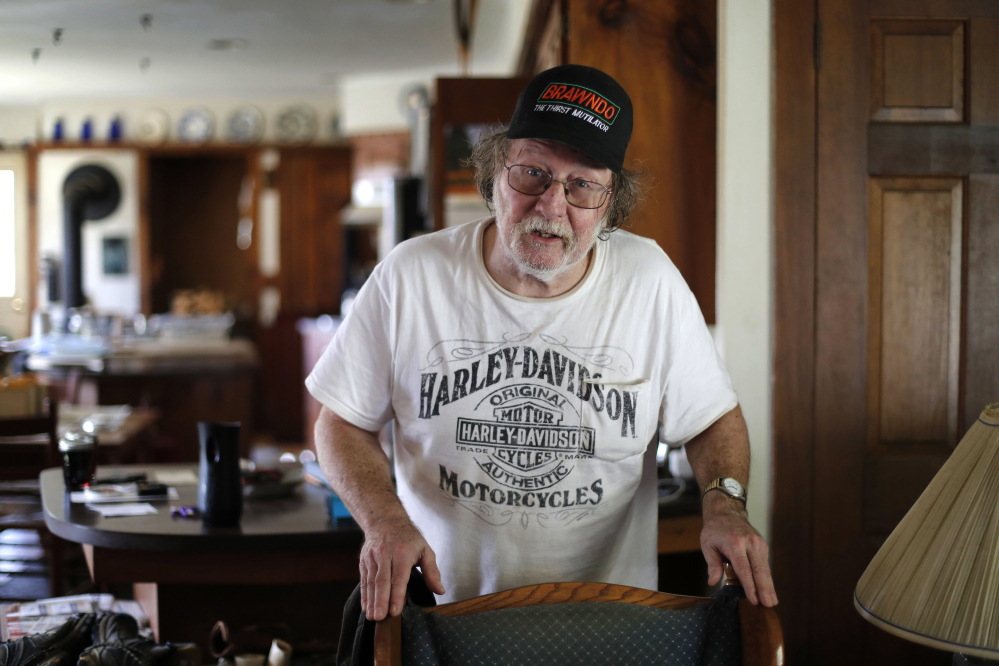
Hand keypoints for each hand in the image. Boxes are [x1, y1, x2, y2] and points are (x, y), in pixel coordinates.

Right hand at [359, 518, 444, 619]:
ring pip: (371, 582)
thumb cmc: (409, 538)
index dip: (397, 595)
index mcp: (403, 552)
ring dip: (371, 601)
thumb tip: (440, 590)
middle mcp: (385, 554)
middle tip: (380, 618)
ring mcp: (373, 557)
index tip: (395, 611)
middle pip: (382, 581)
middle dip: (381, 601)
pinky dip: (364, 595)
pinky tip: (366, 607)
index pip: (399, 577)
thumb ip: (432, 571)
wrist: (386, 520)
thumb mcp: (425, 550)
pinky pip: (364, 580)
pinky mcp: (364, 561)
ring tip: (373, 617)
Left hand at [699, 492, 776, 606]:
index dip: (749, 586)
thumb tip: (713, 582)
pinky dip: (767, 579)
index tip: (754, 600)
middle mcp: (750, 543)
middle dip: (764, 589)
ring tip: (772, 602)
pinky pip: (765, 565)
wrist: (726, 512)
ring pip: (765, 569)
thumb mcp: (708, 545)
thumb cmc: (715, 531)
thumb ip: (712, 564)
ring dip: (769, 586)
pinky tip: (769, 592)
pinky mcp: (763, 546)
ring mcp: (759, 544)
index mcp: (735, 544)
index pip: (744, 569)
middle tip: (769, 605)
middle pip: (759, 570)